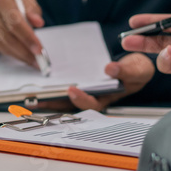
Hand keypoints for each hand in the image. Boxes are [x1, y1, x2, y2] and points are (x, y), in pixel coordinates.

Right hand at [0, 0, 44, 66]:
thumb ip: (32, 10)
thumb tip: (38, 23)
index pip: (15, 22)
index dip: (28, 38)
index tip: (39, 49)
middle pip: (9, 37)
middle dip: (26, 51)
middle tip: (40, 59)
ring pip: (4, 45)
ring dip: (20, 55)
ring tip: (34, 60)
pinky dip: (13, 54)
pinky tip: (23, 56)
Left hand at [38, 53, 154, 110]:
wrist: (134, 64)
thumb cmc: (136, 70)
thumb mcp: (137, 69)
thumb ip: (126, 71)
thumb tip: (110, 69)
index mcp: (108, 97)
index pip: (93, 104)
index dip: (82, 99)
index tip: (72, 89)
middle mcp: (93, 97)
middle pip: (72, 105)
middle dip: (55, 103)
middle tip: (40, 99)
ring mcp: (85, 92)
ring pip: (64, 100)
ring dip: (49, 99)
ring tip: (32, 96)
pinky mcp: (79, 85)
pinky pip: (63, 89)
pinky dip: (52, 89)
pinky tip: (40, 86)